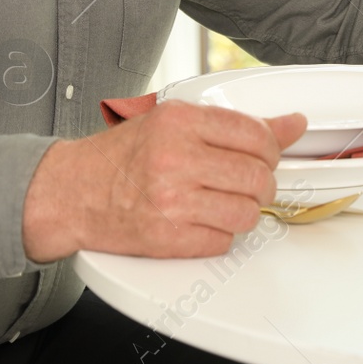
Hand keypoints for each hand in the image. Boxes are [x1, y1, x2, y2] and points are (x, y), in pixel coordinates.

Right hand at [22, 102, 306, 262]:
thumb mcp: (175, 123)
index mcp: (180, 122)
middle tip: (248, 184)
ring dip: (243, 212)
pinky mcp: (165, 238)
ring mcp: (170, 201)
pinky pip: (222, 241)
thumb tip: (293, 124)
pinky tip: (201, 222)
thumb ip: (236, 125)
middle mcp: (175, 158)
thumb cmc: (120, 156)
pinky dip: (219, 235)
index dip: (271, 148)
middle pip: (258, 177)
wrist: (69, 193)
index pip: (256, 134)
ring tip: (224, 204)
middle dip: (262, 184)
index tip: (265, 155)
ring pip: (246, 213)